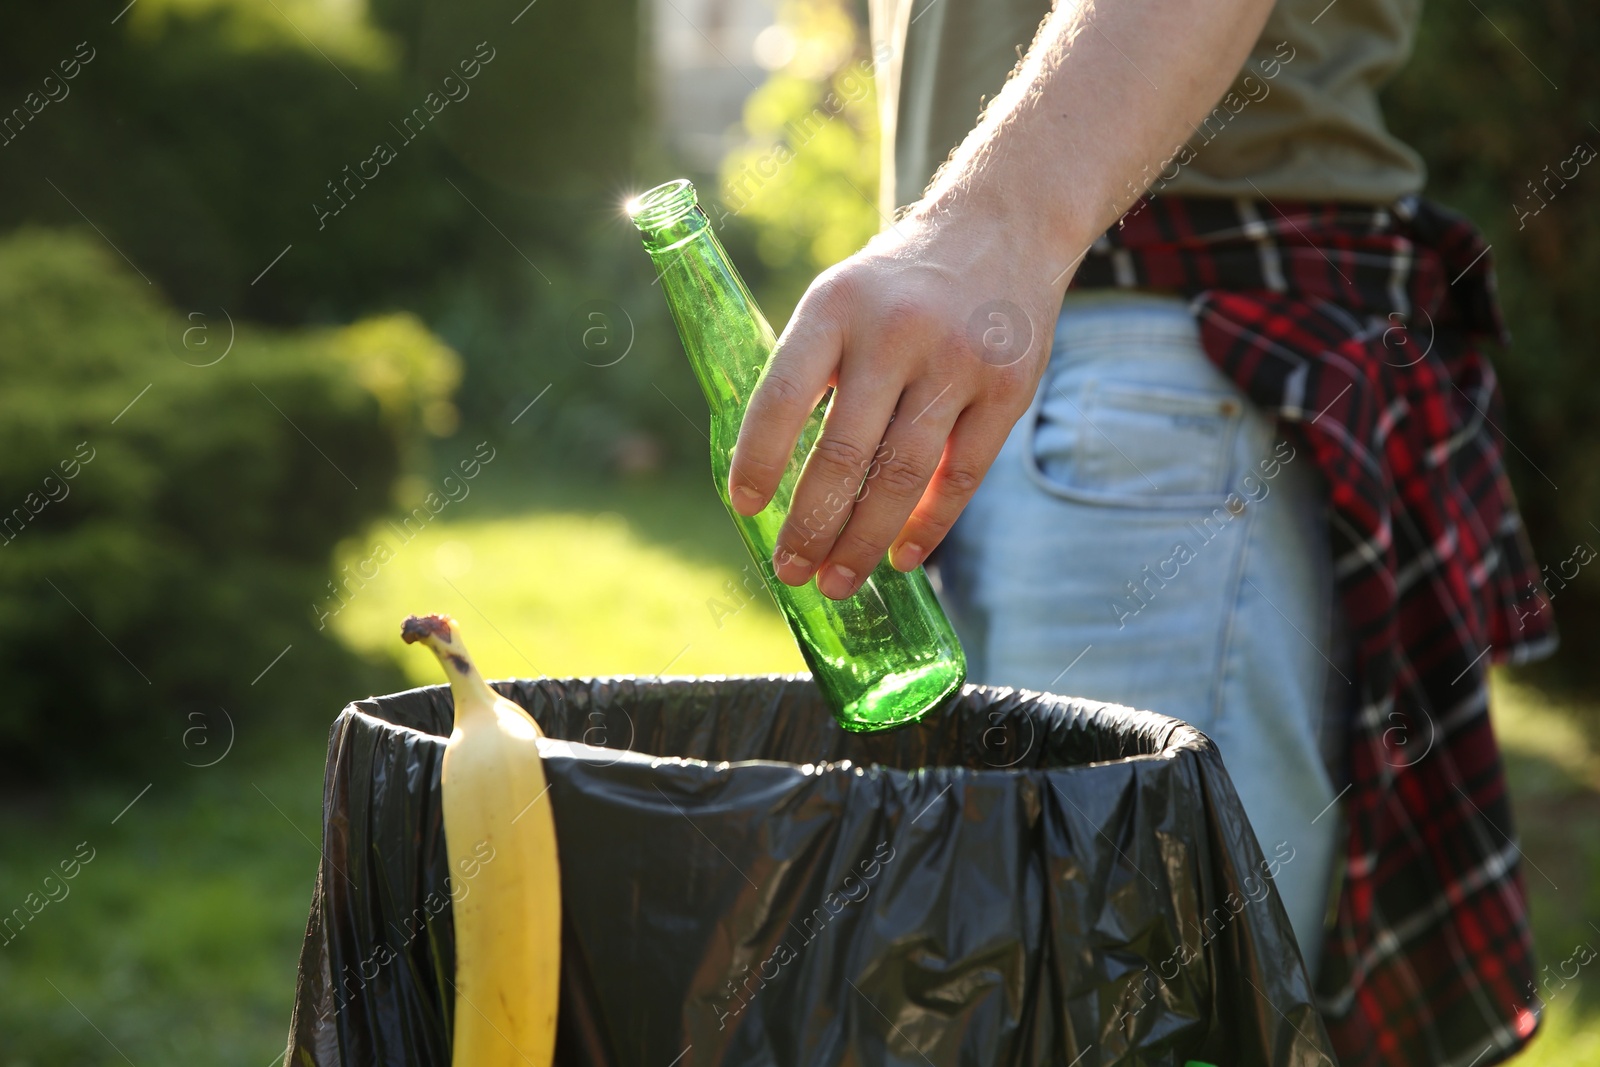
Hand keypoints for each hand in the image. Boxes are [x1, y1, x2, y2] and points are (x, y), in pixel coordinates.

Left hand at [727, 208, 1072, 599]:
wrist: (1003, 225)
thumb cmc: (899, 284)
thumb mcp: (841, 297)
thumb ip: (810, 372)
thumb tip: (774, 482)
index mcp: (835, 307)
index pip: (783, 396)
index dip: (758, 459)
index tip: (744, 508)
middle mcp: (895, 332)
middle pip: (844, 453)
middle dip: (811, 525)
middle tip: (791, 570)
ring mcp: (957, 361)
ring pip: (901, 475)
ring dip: (862, 541)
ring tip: (836, 581)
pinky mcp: (1008, 388)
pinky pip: (961, 476)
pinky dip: (928, 525)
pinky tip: (902, 557)